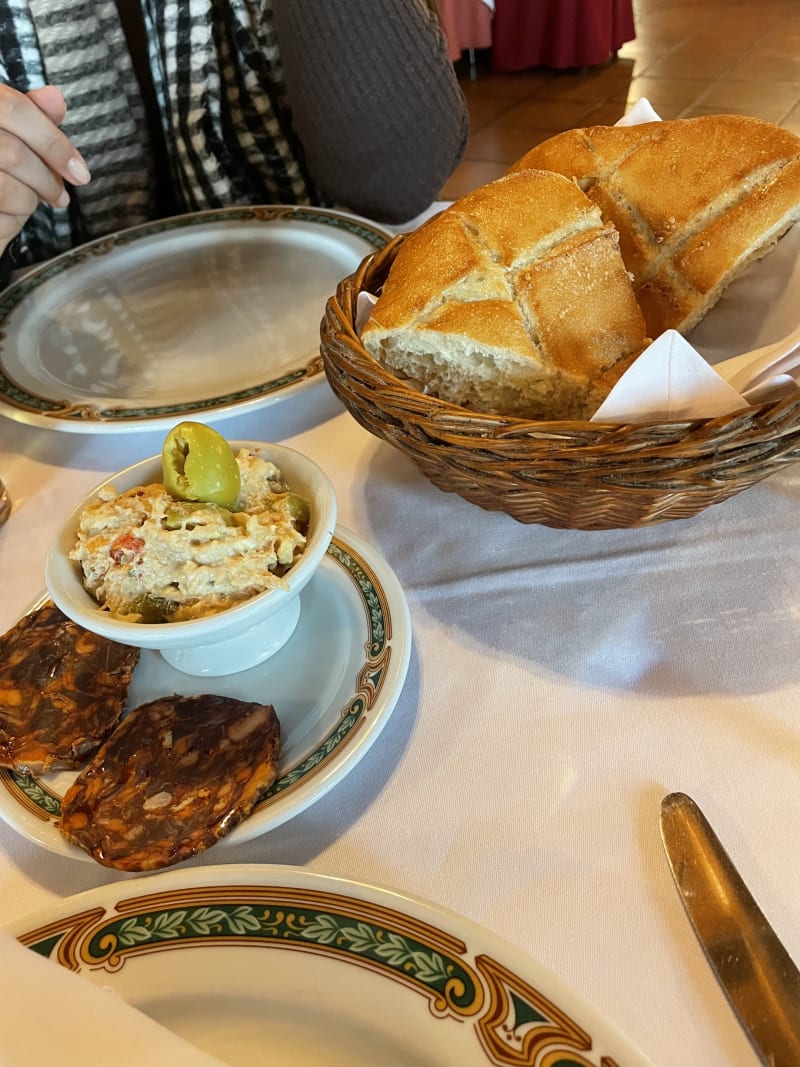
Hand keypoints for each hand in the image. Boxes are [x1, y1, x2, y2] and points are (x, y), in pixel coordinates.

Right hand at [0, 84, 90, 255]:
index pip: (15, 109)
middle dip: (47, 181)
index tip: (79, 172)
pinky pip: (0, 221)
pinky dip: (11, 223)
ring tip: (26, 199)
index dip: (54, 143)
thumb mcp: (2, 127)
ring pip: (8, 190)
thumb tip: (56, 98)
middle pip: (14, 154)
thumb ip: (28, 114)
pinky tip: (6, 215)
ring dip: (28, 202)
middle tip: (59, 195)